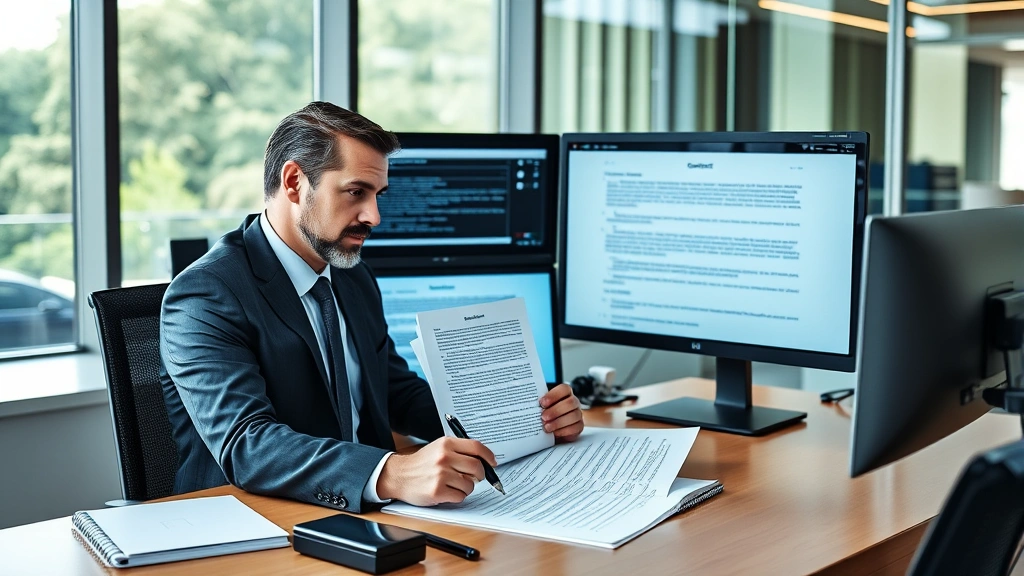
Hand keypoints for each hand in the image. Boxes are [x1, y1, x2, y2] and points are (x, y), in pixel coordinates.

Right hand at [376, 436, 496, 505]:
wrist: (399, 476)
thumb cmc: (421, 463)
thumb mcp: (438, 448)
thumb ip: (459, 450)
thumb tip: (484, 459)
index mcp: (446, 444)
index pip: (476, 447)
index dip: (488, 456)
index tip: (492, 463)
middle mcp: (444, 457)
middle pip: (477, 467)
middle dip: (480, 475)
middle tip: (475, 477)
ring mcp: (441, 475)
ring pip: (470, 484)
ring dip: (467, 487)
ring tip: (454, 485)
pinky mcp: (437, 491)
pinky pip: (460, 496)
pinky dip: (458, 496)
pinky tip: (448, 492)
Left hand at [540, 383, 583, 442]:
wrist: (554, 426)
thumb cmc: (547, 413)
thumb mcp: (542, 406)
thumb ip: (538, 403)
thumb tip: (525, 402)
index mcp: (565, 393)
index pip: (564, 389)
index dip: (553, 395)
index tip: (542, 403)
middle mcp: (573, 402)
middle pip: (570, 403)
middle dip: (555, 410)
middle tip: (543, 417)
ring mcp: (577, 414)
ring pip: (573, 416)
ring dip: (558, 422)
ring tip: (546, 427)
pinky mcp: (579, 426)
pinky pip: (575, 428)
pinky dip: (564, 431)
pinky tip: (554, 433)